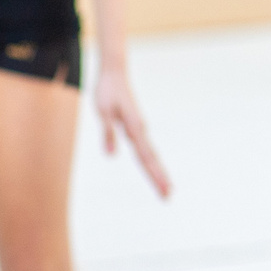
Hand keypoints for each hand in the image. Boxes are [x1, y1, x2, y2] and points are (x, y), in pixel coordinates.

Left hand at [93, 64, 170, 197]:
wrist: (114, 74)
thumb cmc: (106, 91)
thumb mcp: (102, 112)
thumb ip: (107, 133)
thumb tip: (110, 156)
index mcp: (134, 128)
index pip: (145, 157)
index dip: (154, 175)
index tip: (164, 189)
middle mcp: (140, 130)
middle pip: (151, 159)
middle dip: (159, 178)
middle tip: (168, 196)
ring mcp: (139, 129)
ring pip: (150, 155)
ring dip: (157, 171)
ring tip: (165, 188)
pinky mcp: (135, 128)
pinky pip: (145, 149)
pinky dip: (150, 162)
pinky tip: (153, 169)